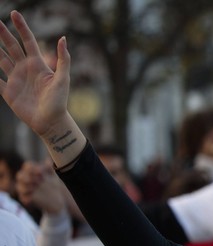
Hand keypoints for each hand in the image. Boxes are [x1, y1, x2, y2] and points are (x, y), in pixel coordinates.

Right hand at [0, 11, 70, 137]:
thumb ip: (63, 59)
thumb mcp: (63, 79)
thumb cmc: (59, 101)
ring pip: (1, 60)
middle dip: (3, 34)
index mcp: (37, 64)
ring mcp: (16, 80)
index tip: (14, 13)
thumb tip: (63, 37)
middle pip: (11, 47)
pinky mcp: (9, 92)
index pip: (28, 41)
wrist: (51, 122)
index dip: (21, 27)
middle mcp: (25, 69)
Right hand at [15, 160, 67, 214]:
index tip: (41, 172)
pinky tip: (32, 199)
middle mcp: (27, 179)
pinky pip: (23, 197)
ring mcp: (26, 189)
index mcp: (33, 172)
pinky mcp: (27, 198)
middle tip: (37, 181)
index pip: (28, 166)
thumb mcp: (54, 177)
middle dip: (26, 177)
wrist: (58, 198)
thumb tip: (48, 160)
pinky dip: (26, 198)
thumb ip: (50, 169)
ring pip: (18, 186)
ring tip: (35, 189)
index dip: (32, 168)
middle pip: (20, 175)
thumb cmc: (54, 184)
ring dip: (26, 187)